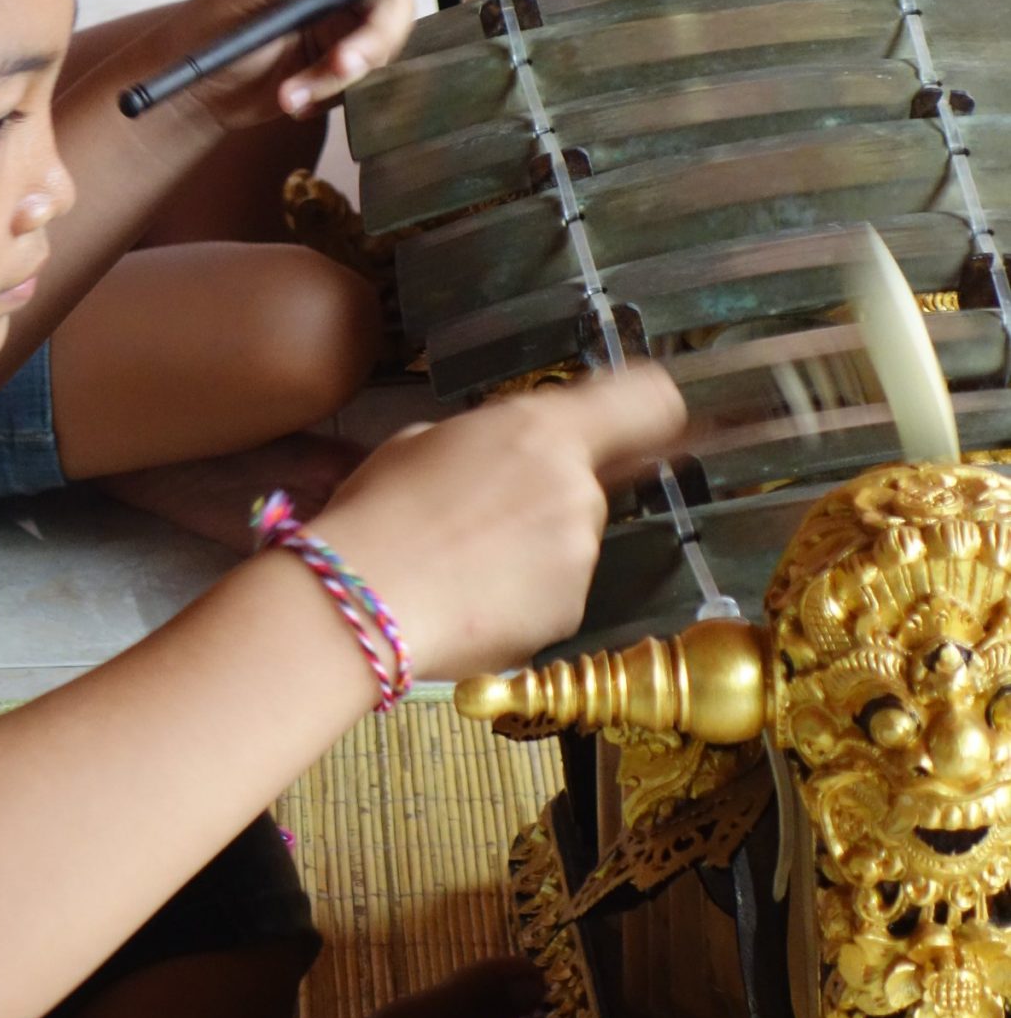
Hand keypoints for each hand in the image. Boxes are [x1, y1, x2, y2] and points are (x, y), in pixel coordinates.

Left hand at [152, 0, 451, 131]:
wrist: (204, 88)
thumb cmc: (216, 22)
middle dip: (379, 28)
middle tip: (347, 60)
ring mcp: (355, 3)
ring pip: (389, 28)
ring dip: (348, 66)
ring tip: (297, 88)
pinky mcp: (355, 44)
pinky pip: (370, 65)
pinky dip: (331, 87)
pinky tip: (294, 93)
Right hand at [307, 366, 688, 683]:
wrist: (359, 603)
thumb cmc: (376, 513)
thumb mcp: (418, 443)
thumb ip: (481, 443)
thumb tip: (492, 459)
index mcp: (542, 430)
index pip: (645, 401)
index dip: (655, 409)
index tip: (657, 420)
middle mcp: (576, 490)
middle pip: (587, 485)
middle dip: (545, 498)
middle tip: (478, 517)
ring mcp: (578, 559)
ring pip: (565, 546)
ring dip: (529, 553)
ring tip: (459, 568)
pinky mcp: (567, 616)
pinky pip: (551, 597)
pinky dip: (519, 601)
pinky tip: (466, 602)